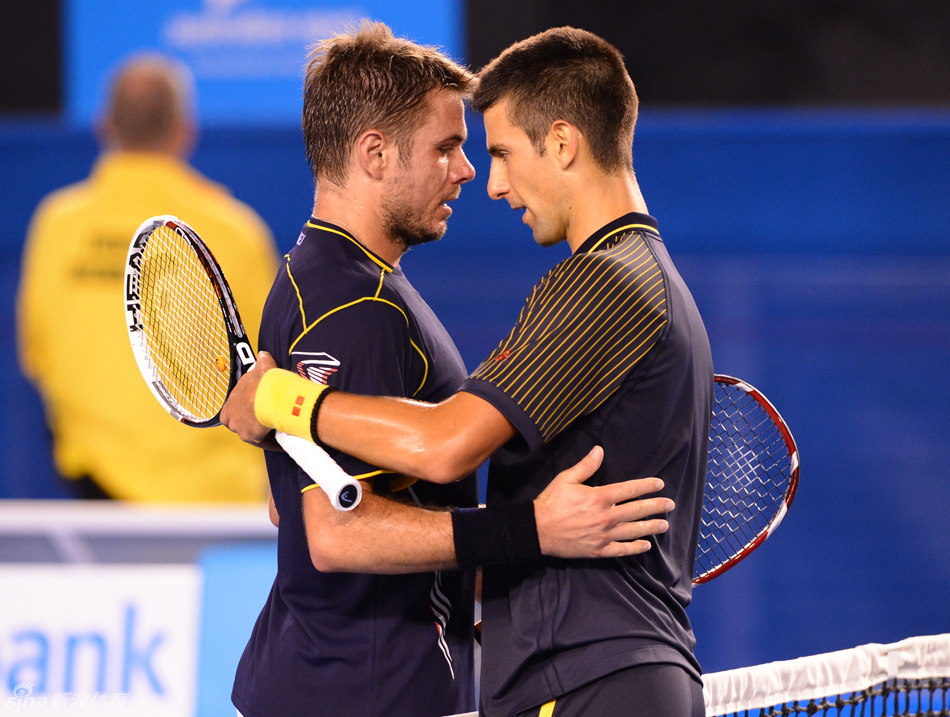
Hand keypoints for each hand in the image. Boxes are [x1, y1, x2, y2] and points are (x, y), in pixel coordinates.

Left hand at [220, 350, 279, 448]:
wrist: (271, 395)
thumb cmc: (265, 382)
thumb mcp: (262, 366)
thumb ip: (261, 360)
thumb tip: (263, 354)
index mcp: (231, 401)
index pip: (232, 409)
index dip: (243, 409)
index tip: (254, 409)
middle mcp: (232, 416)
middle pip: (239, 424)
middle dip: (250, 423)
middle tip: (265, 420)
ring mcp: (240, 428)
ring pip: (250, 433)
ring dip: (260, 433)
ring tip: (275, 429)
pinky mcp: (251, 437)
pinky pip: (262, 442)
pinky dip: (271, 442)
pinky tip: (280, 440)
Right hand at [534, 446, 673, 558]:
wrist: (536, 530)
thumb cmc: (551, 502)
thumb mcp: (566, 479)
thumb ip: (586, 466)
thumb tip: (599, 451)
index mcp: (600, 497)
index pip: (630, 490)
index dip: (647, 486)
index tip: (659, 485)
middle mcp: (606, 517)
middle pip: (637, 511)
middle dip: (656, 507)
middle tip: (670, 505)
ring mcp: (604, 535)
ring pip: (634, 531)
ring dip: (651, 527)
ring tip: (664, 525)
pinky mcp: (598, 550)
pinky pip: (621, 550)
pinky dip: (635, 548)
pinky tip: (645, 546)